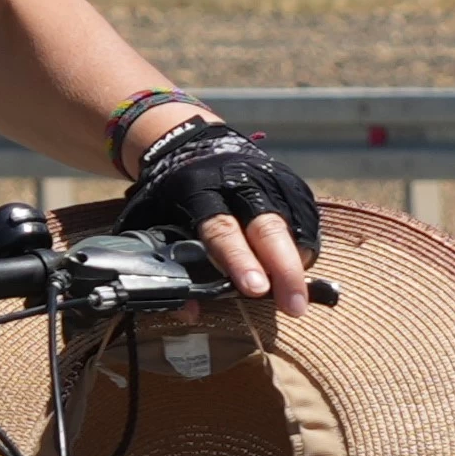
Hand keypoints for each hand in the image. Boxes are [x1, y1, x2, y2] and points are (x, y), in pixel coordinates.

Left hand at [108, 118, 322, 301]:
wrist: (191, 144)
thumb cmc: (169, 193)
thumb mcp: (150, 220)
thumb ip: (164, 261)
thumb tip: (190, 311)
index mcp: (199, 190)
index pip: (222, 229)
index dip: (240, 260)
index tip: (256, 290)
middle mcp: (238, 182)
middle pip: (268, 226)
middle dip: (284, 269)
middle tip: (294, 307)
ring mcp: (267, 178)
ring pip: (292, 221)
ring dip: (298, 262)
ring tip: (298, 295)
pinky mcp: (286, 180)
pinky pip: (304, 215)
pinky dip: (305, 244)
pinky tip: (301, 267)